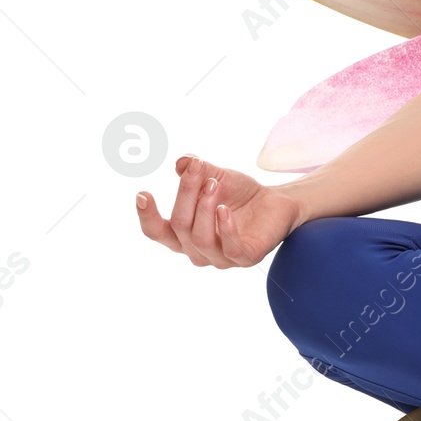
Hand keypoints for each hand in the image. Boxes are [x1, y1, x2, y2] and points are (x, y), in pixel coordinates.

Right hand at [135, 154, 301, 268]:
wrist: (277, 202)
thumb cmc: (241, 194)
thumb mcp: (216, 177)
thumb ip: (196, 171)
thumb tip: (181, 162)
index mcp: (183, 235)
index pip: (156, 232)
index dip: (147, 216)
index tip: (142, 194)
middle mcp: (197, 251)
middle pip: (179, 225)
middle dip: (186, 193)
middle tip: (199, 167)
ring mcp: (220, 258)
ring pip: (199, 237)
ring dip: (204, 207)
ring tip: (214, 184)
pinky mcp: (245, 258)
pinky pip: (229, 248)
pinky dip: (225, 228)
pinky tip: (225, 209)